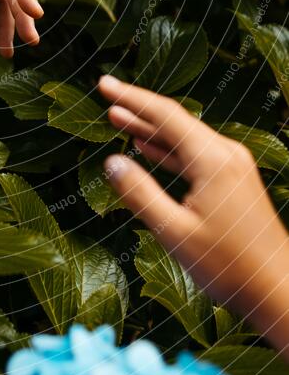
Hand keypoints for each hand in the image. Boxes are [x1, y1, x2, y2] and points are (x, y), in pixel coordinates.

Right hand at [99, 75, 288, 356]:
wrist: (278, 290)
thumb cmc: (229, 266)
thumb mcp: (175, 232)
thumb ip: (140, 193)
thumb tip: (112, 162)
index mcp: (213, 160)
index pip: (165, 114)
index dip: (131, 97)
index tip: (104, 85)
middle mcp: (226, 154)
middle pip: (175, 121)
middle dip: (138, 109)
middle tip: (106, 96)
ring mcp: (233, 166)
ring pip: (185, 138)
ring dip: (151, 130)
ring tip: (118, 118)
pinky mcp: (234, 181)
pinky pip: (195, 155)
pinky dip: (169, 150)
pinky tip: (147, 147)